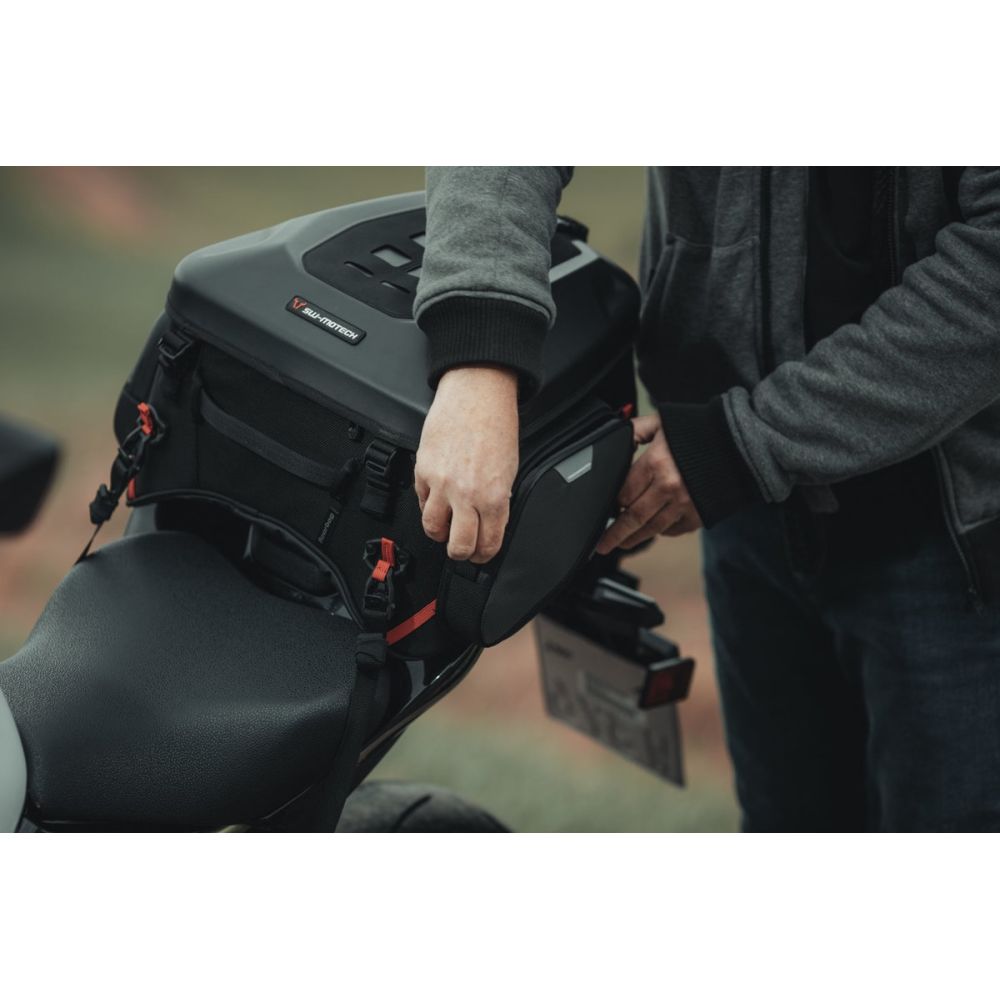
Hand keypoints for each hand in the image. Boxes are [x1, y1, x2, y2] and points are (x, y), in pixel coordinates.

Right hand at [415, 366, 519, 562]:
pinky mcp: (423, 471)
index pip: (487, 543)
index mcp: (495, 497)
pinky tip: (437, 500)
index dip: (484, 555)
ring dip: (439, 533)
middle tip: (461, 548)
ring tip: (444, 528)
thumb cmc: (496, 425)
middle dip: (460, 552)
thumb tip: (489, 523)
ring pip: (432, 528)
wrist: (476, 393)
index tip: (481, 554)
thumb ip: (498, 501)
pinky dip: (428, 505)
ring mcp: (441, 484)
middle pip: (458, 546)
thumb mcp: (509, 470)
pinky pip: (421, 501)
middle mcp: (466, 495)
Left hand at [595, 412, 700, 554]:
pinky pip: (674, 530)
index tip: (605, 508)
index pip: (623, 492)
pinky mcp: (698, 514)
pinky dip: (662, 532)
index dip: (612, 502)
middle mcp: (669, 486)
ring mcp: (684, 503)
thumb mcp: (662, 422)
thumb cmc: (699, 431)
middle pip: (633, 517)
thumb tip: (617, 437)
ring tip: (621, 544)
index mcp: (656, 463)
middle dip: (614, 533)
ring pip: (652, 528)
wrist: (736, 443)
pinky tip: (653, 530)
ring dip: (634, 539)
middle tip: (602, 544)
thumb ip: (636, 430)